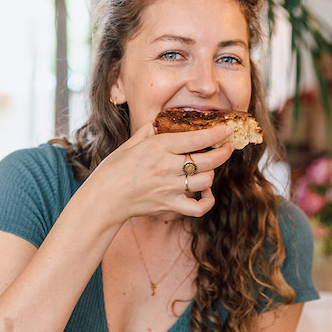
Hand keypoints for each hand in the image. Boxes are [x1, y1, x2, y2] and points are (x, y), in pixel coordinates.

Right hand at [90, 123, 233, 221]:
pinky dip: (207, 201)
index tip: (227, 129)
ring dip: (212, 174)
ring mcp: (170, 188)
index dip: (216, 133)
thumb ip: (147, 132)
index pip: (196, 138)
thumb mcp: (129, 144)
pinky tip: (206, 193)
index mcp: (158, 147)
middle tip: (228, 147)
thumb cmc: (113, 170)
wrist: (103, 199)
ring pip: (206, 181)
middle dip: (224, 152)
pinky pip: (198, 208)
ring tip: (210, 168)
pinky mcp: (169, 206)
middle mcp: (167, 167)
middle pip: (208, 160)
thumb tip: (158, 123)